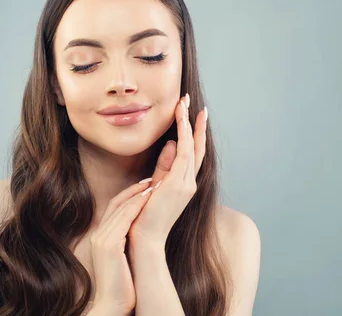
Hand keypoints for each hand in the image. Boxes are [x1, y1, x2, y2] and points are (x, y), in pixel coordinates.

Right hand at [88, 178, 155, 313]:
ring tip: (153, 186)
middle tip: (151, 180)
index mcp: (101, 238)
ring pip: (120, 208)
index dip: (129, 195)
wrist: (112, 306)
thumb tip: (138, 234)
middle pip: (116, 203)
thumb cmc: (122, 287)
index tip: (144, 187)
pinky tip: (148, 200)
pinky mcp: (109, 246)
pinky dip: (136, 206)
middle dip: (134, 190)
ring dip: (137, 195)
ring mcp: (102, 239)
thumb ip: (125, 244)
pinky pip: (123, 219)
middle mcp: (98, 235)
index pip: (114, 208)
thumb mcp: (121, 260)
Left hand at [128, 93, 207, 245]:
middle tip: (191, 102)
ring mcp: (186, 184)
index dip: (194, 133)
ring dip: (188, 123)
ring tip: (184, 104)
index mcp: (183, 185)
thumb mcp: (154, 186)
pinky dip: (185, 135)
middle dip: (195, 123)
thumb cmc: (144, 217)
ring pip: (192, 146)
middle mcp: (189, 183)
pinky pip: (185, 153)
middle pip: (197, 147)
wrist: (143, 240)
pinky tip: (181, 119)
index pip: (193, 154)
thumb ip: (162, 166)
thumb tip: (169, 144)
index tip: (193, 114)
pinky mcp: (178, 184)